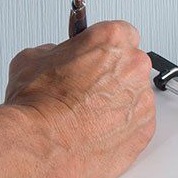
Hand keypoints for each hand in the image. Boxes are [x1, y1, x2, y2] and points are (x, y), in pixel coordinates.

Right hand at [4, 20, 155, 177]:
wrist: (41, 144)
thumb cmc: (39, 105)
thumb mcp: (33, 58)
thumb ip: (54, 51)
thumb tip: (54, 58)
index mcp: (113, 40)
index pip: (120, 33)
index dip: (103, 47)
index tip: (94, 56)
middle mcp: (133, 67)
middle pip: (130, 65)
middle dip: (110, 75)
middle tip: (85, 89)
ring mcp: (142, 101)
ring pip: (134, 97)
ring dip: (117, 103)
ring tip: (87, 116)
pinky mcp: (144, 132)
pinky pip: (137, 125)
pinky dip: (121, 130)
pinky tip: (96, 132)